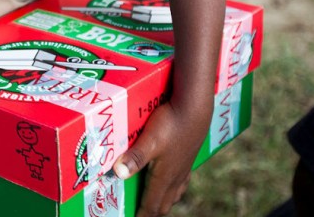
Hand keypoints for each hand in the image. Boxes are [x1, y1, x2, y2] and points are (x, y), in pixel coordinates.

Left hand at [112, 102, 210, 216]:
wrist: (195, 107)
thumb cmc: (171, 123)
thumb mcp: (149, 141)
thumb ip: (134, 158)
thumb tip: (118, 174)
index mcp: (164, 177)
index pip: (152, 205)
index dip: (142, 215)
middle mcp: (176, 176)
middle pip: (163, 203)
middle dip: (152, 211)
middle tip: (140, 213)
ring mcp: (184, 167)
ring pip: (174, 192)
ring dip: (162, 200)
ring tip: (153, 203)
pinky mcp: (188, 156)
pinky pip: (180, 180)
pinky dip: (172, 187)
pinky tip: (171, 180)